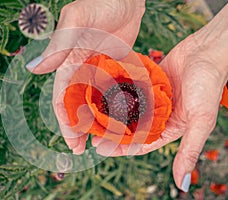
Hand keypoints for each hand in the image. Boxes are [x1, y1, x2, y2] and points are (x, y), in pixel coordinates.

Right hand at [27, 0, 145, 153]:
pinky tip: (123, 121)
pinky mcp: (116, 70)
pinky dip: (117, 109)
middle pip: (78, 106)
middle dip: (80, 128)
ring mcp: (100, 72)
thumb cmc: (101, 3)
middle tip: (86, 150)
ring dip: (98, 123)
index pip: (63, 98)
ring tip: (105, 141)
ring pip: (96, 104)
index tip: (72, 142)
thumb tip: (36, 68)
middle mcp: (82, 71)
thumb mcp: (77, 20)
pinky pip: (115, 93)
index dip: (65, 122)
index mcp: (69, 63)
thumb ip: (59, 43)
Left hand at [93, 5, 227, 191]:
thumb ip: (190, 151)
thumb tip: (182, 184)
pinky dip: (117, 93)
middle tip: (91, 134)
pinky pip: (129, 89)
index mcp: (168, 127)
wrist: (207, 51)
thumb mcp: (200, 121)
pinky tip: (102, 94)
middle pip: (130, 127)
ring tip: (92, 116)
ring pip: (127, 109)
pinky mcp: (146, 81)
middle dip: (112, 132)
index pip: (140, 143)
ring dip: (112, 113)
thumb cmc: (208, 85)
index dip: (122, 148)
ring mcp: (151, 97)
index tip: (102, 150)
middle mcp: (158, 114)